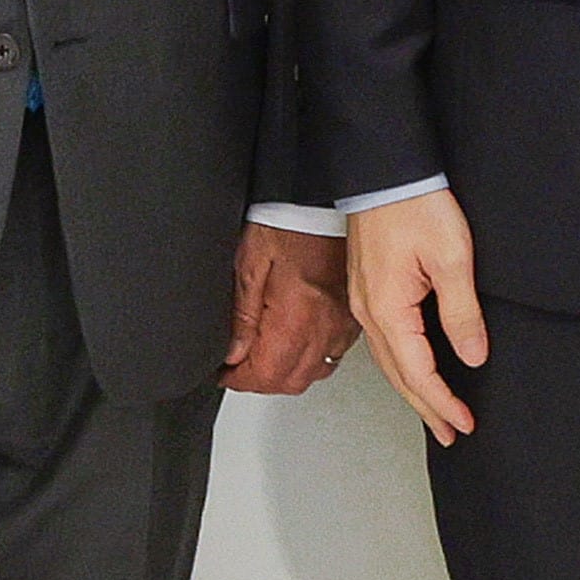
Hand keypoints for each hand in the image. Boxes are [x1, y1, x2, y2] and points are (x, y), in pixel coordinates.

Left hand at [226, 222, 358, 393]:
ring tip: (265, 355)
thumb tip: (233, 353)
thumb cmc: (290, 220)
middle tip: (239, 367)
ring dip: (286, 372)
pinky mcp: (354, 317)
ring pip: (314, 373)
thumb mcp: (250, 262)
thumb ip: (241, 314)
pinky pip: (333, 355)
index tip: (224, 373)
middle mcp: (325, 326)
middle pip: (290, 381)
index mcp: (296, 315)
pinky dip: (311, 358)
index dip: (239, 380)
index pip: (266, 374)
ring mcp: (344, 324)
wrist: (325, 198)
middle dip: (260, 380)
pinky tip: (296, 342)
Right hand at [349, 190, 488, 445]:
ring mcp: (365, 301)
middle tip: (452, 433)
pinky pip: (386, 342)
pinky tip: (417, 369)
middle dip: (426, 407)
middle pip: (399, 376)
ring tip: (436, 411)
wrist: (386, 171)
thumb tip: (473, 354)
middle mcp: (370, 312)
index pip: (418, 373)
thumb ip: (462, 312)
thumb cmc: (415, 205)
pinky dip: (404, 365)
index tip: (464, 423)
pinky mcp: (368, 289)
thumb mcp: (452, 259)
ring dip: (414, 389)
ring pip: (389, 362)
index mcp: (389, 310)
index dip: (442, 402)